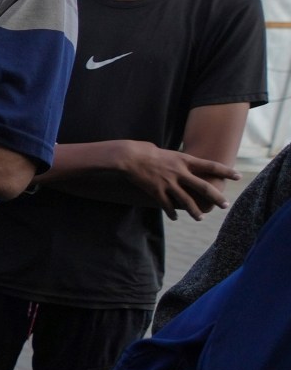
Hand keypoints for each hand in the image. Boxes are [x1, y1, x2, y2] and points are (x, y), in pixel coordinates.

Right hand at [116, 143, 234, 219]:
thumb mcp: (169, 153)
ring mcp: (168, 183)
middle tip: (225, 205)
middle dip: (216, 197)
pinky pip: (167, 205)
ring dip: (194, 211)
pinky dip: (172, 213)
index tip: (238, 176)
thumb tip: (183, 164)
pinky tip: (175, 218)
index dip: (226, 171)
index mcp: (185, 160)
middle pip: (203, 187)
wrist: (130, 157)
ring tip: (200, 218)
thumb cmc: (146, 151)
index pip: (211, 166)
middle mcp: (180, 173)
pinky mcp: (156, 192)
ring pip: (186, 200)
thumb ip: (179, 161)